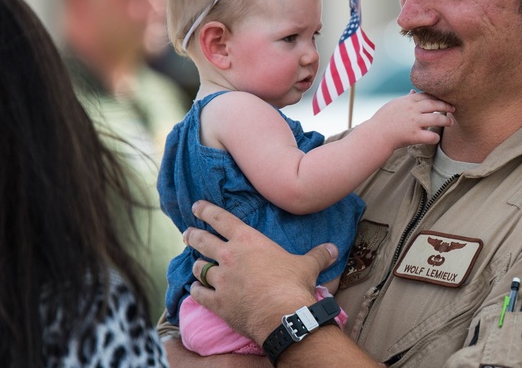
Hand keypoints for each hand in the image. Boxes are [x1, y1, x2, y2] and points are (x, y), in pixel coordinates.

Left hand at [184, 200, 337, 342]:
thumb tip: (333, 248)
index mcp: (247, 241)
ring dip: (197, 266)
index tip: (196, 206)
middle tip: (187, 233)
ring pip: (199, 268)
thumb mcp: (307, 265)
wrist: (283, 315)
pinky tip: (195, 290)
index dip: (206, 210)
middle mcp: (229, 257)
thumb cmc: (293, 284)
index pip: (221, 219)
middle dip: (193, 235)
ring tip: (196, 265)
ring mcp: (220, 280)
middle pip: (202, 241)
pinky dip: (195, 291)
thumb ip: (318, 254)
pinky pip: (198, 294)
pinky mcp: (216, 302)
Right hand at [371, 91, 453, 146]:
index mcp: (408, 101)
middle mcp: (413, 110)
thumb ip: (406, 98)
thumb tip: (413, 91)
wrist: (376, 134)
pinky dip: (435, 137)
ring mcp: (414, 122)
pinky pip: (431, 136)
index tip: (445, 99)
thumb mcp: (394, 104)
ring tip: (451, 122)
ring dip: (446, 120)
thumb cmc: (383, 119)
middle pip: (435, 104)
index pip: (428, 95)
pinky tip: (435, 138)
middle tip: (453, 108)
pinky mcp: (414, 135)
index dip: (438, 97)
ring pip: (437, 118)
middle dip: (446, 106)